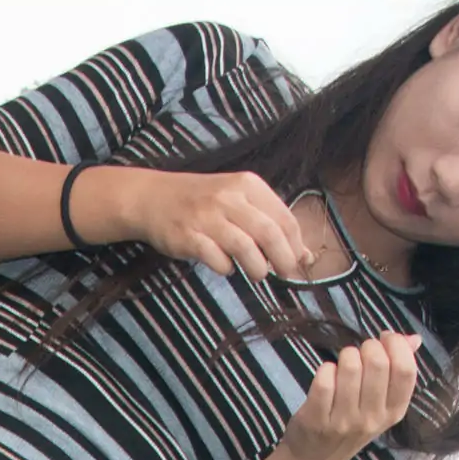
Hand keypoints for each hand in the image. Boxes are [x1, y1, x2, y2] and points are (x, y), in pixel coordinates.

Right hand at [120, 168, 318, 281]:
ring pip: (246, 248)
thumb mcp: (238, 200)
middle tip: (286, 275)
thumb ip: (270, 222)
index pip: (284, 218)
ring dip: (258, 268)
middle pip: (270, 233)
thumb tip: (305, 256)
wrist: (153, 198)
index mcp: (248, 185)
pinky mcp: (189, 236)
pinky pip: (217, 259)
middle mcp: (229, 197)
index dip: (296, 245)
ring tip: (257, 274)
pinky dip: (227, 268)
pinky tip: (225, 267)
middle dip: (284, 260)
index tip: (299, 263)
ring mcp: (208, 216)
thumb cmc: (202, 202)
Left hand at [278, 330, 420, 459]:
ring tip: (343, 365)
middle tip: (360, 353)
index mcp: (394, 412)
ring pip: (350, 367)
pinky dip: (325, 369)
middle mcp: (372, 419)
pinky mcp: (317, 418)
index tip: (385, 339)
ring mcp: (344, 421)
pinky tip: (326, 377)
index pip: (406, 371)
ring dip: (346, 356)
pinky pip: (324, 379)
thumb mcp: (380, 405)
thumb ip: (397, 371)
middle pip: (378, 363)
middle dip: (368, 346)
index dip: (396, 345)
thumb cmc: (350, 425)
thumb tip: (414, 339)